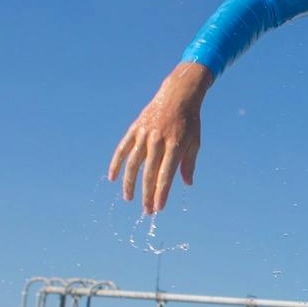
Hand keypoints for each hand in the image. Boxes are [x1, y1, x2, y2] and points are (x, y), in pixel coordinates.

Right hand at [107, 62, 212, 214]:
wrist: (178, 95)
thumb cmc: (190, 121)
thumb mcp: (195, 142)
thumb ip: (188, 163)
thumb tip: (186, 184)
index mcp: (176, 144)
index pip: (166, 174)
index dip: (162, 192)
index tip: (159, 208)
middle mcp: (158, 140)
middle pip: (149, 173)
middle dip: (147, 194)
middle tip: (147, 211)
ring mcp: (145, 134)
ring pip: (133, 163)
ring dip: (130, 183)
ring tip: (129, 199)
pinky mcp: (135, 129)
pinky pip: (122, 148)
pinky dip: (115, 163)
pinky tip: (112, 178)